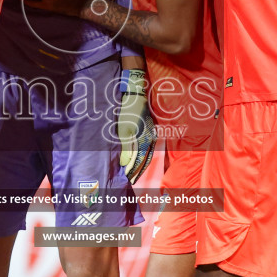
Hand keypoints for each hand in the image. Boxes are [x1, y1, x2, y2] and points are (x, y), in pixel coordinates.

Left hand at [117, 68, 154, 182]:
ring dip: (142, 163)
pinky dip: (144, 155)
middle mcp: (151, 140)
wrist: (137, 97)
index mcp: (145, 141)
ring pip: (148, 154)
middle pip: (146, 159)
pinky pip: (148, 147)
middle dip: (139, 170)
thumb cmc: (128, 113)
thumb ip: (126, 149)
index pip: (139, 160)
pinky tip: (140, 158)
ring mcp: (152, 135)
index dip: (134, 170)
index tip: (128, 179)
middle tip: (133, 179)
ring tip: (135, 172)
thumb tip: (125, 165)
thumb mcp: (124, 131)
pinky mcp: (151, 131)